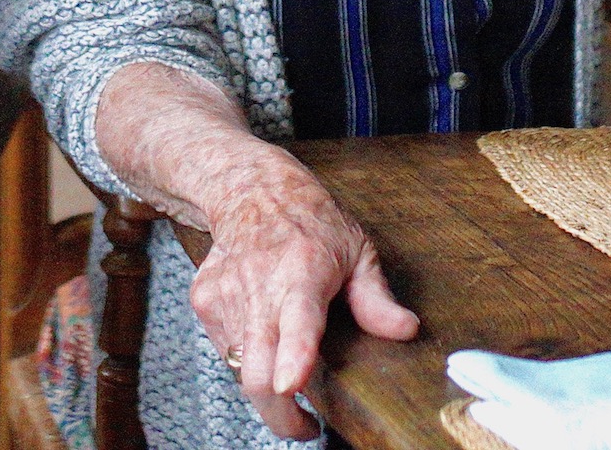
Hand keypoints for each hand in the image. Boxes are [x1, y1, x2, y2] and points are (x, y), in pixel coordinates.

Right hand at [188, 152, 418, 438]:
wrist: (247, 187)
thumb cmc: (308, 219)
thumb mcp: (356, 248)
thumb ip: (377, 298)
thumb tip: (406, 330)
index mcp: (303, 274)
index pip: (296, 323)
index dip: (292, 359)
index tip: (290, 386)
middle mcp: (259, 287)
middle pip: (256, 372)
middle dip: (279, 414)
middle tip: (303, 424)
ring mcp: (225, 296)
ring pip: (240, 369)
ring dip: (265, 382)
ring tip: (287, 364)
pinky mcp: (204, 302)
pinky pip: (227, 350)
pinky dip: (247, 354)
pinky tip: (263, 329)